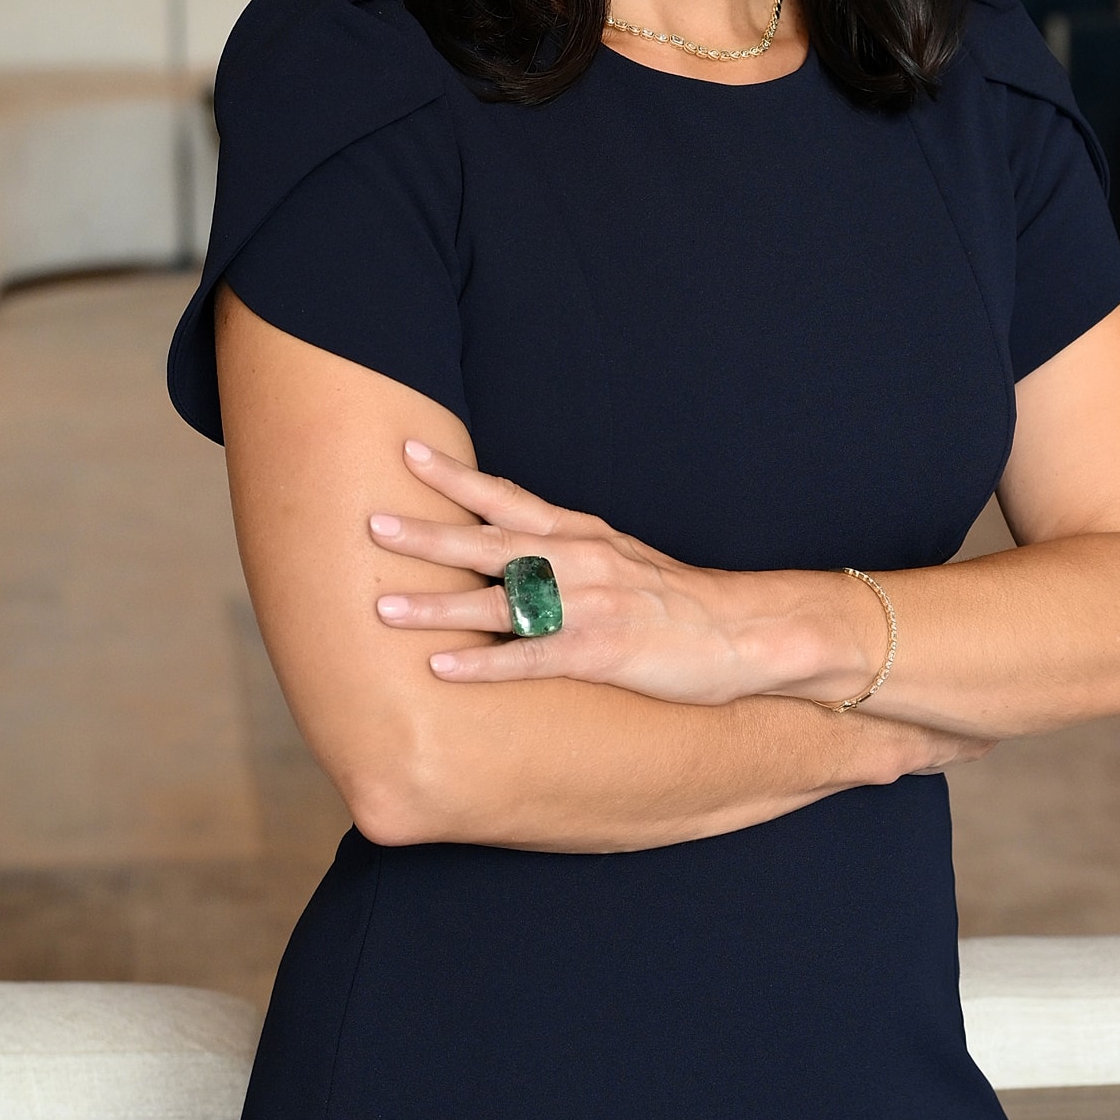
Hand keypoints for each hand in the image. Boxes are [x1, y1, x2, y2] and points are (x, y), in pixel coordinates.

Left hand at [372, 442, 782, 703]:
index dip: (457, 477)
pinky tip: (441, 667)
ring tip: (383, 605)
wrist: (745, 631)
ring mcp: (590, 607)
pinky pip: (531, 659)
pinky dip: (484, 663)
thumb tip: (507, 536)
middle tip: (373, 524)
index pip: (509, 497)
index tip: (407, 452)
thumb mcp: (618, 556)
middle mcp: (580, 561)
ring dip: (439, 604)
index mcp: (581, 536)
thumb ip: (564, 546)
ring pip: (502, 601)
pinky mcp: (602, 653)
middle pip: (492, 542)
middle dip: (429, 534)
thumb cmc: (675, 600)